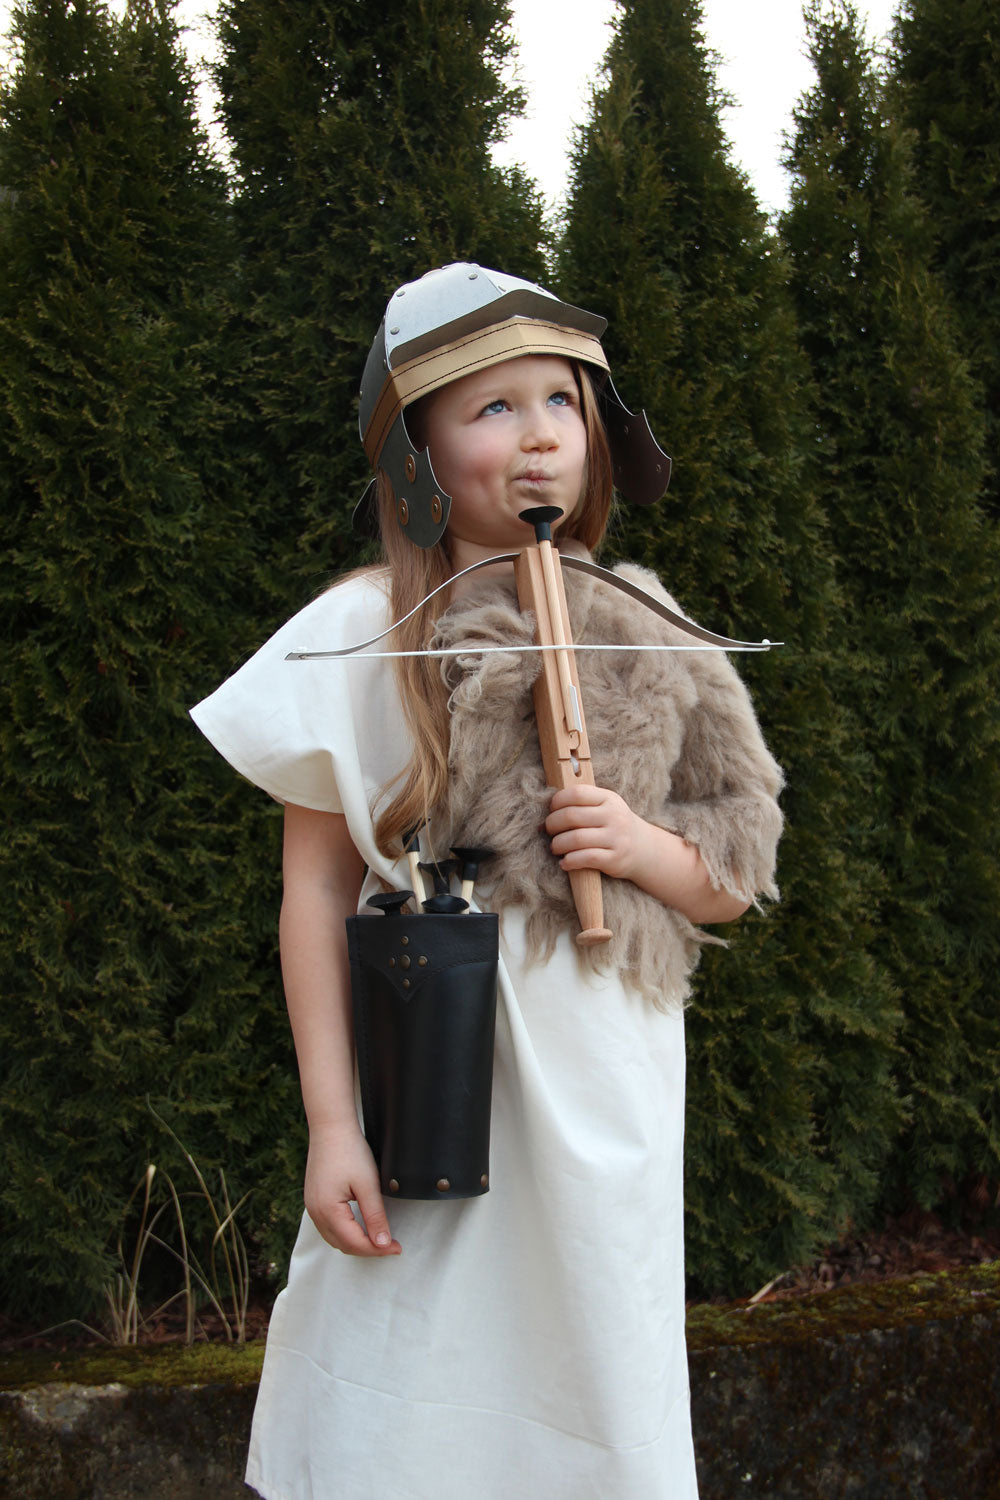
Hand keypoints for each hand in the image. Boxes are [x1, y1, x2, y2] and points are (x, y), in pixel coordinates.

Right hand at [303, 1121, 401, 1256]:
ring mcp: (312, 1207)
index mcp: (328, 1211)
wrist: (331, 1128)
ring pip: (334, 1238)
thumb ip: (375, 1216)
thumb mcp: (368, 1184)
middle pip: (343, 1245)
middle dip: (368, 1249)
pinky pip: (328, 1227)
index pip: (354, 1243)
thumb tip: (383, 1243)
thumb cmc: (349, 1151)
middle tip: (390, 1245)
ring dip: (356, 1243)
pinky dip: (345, 1233)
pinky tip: (359, 1227)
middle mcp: (316, 1213)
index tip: (396, 1247)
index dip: (377, 1249)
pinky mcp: (314, 1200)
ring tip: (378, 1239)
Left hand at [544, 783, 645, 881]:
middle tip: (549, 831)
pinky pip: (586, 858)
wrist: (644, 848)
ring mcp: (616, 838)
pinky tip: (565, 862)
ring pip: (576, 839)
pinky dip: (570, 861)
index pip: (577, 793)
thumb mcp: (605, 807)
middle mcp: (614, 816)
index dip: (557, 801)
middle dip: (552, 824)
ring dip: (558, 844)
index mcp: (609, 798)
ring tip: (555, 847)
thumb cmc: (614, 825)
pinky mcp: (615, 859)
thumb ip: (581, 805)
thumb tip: (545, 814)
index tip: (552, 810)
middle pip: (571, 816)